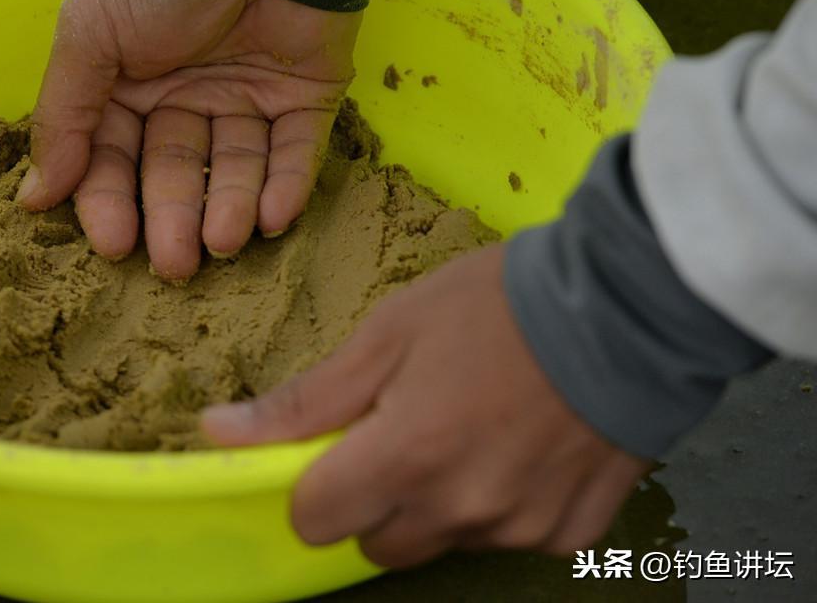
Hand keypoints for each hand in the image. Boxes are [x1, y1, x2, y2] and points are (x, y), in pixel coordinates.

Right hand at [17, 0, 361, 279]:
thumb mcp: (90, 37)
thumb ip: (64, 118)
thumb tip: (34, 200)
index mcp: (129, 86)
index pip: (115, 161)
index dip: (112, 203)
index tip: (114, 244)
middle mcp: (187, 99)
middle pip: (177, 175)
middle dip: (175, 220)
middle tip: (176, 263)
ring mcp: (248, 98)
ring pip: (236, 170)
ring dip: (229, 209)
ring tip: (225, 239)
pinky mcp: (307, 96)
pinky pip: (296, 152)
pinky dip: (286, 187)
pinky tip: (272, 217)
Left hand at [202, 246, 650, 565]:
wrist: (629, 305)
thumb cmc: (497, 305)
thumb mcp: (389, 332)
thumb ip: (307, 400)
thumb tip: (218, 432)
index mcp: (405, 458)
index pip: (314, 521)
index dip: (313, 486)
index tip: (337, 448)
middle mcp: (460, 510)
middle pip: (377, 542)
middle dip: (375, 498)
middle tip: (409, 427)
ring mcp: (519, 528)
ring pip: (442, 540)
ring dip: (440, 501)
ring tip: (474, 425)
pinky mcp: (570, 532)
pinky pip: (509, 536)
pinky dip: (504, 503)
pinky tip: (523, 444)